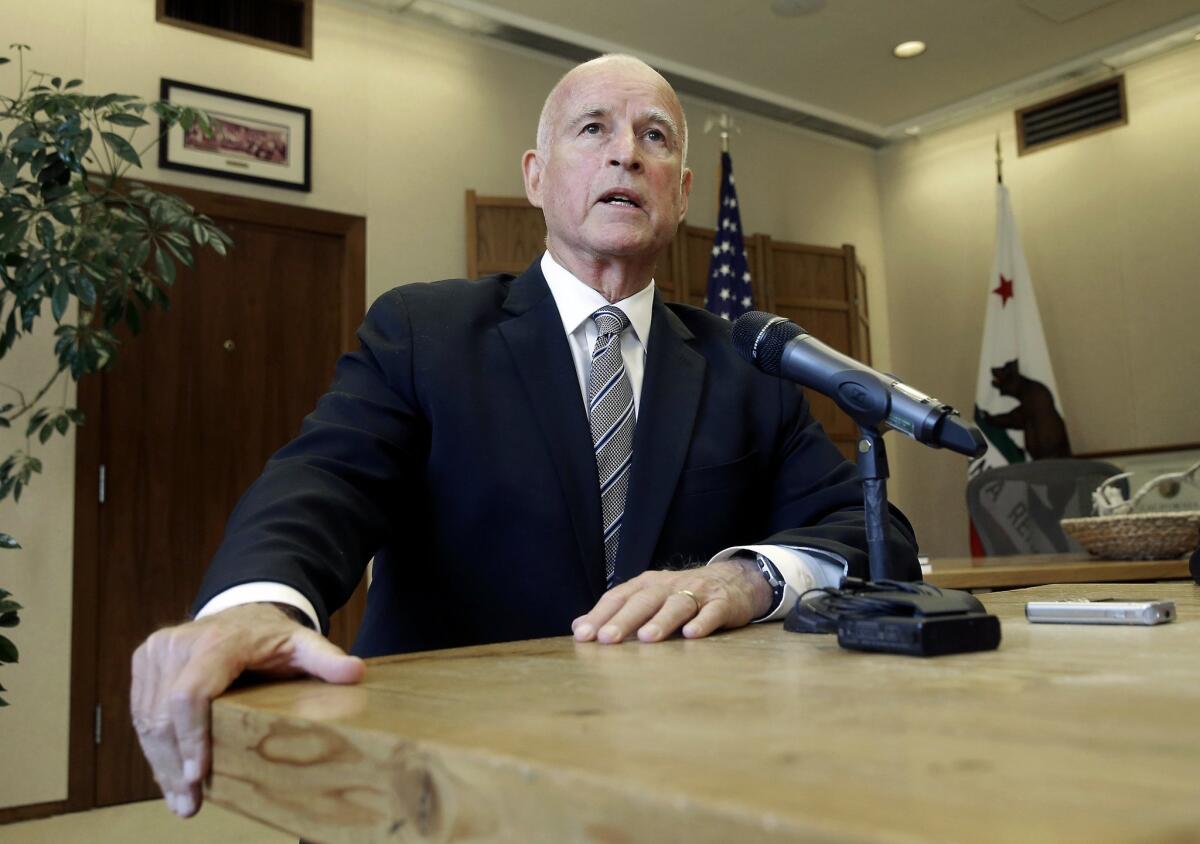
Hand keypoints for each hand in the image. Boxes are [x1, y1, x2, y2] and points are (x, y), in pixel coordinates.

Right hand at [130, 602, 364, 817]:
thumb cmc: (273, 636)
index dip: (191, 737)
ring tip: (181, 801)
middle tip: (190, 804)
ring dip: (161, 765)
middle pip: (163, 714)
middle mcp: (178, 643)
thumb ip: (326, 659)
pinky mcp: (145, 662)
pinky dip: (153, 750)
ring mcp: (156, 652)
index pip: (191, 694)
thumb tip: (356, 673)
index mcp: (217, 642)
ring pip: (147, 718)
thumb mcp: (304, 643)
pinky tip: (168, 779)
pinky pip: (141, 713)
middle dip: (175, 764)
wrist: (243, 611)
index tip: (198, 775)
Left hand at [571, 559, 771, 644]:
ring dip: (661, 621)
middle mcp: (668, 586)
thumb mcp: (649, 597)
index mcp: (646, 585)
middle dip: (624, 620)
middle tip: (607, 639)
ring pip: (677, 605)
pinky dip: (702, 623)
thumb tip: (579, 626)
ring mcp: (697, 593)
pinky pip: (712, 613)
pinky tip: (691, 635)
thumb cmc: (683, 594)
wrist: (735, 580)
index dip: (600, 615)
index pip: (619, 598)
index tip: (583, 635)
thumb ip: (617, 611)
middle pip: (644, 601)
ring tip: (647, 638)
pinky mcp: (722, 603)